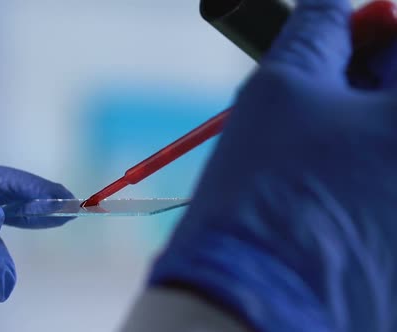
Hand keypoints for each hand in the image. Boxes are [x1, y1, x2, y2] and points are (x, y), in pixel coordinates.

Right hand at [151, 1, 396, 330]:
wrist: (253, 303)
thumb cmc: (266, 194)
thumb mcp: (280, 92)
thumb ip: (316, 35)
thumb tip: (332, 12)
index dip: (379, 30)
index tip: (351, 35)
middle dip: (368, 84)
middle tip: (321, 94)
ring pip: (386, 152)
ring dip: (360, 137)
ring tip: (310, 158)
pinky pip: (382, 195)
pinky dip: (361, 181)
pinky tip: (320, 198)